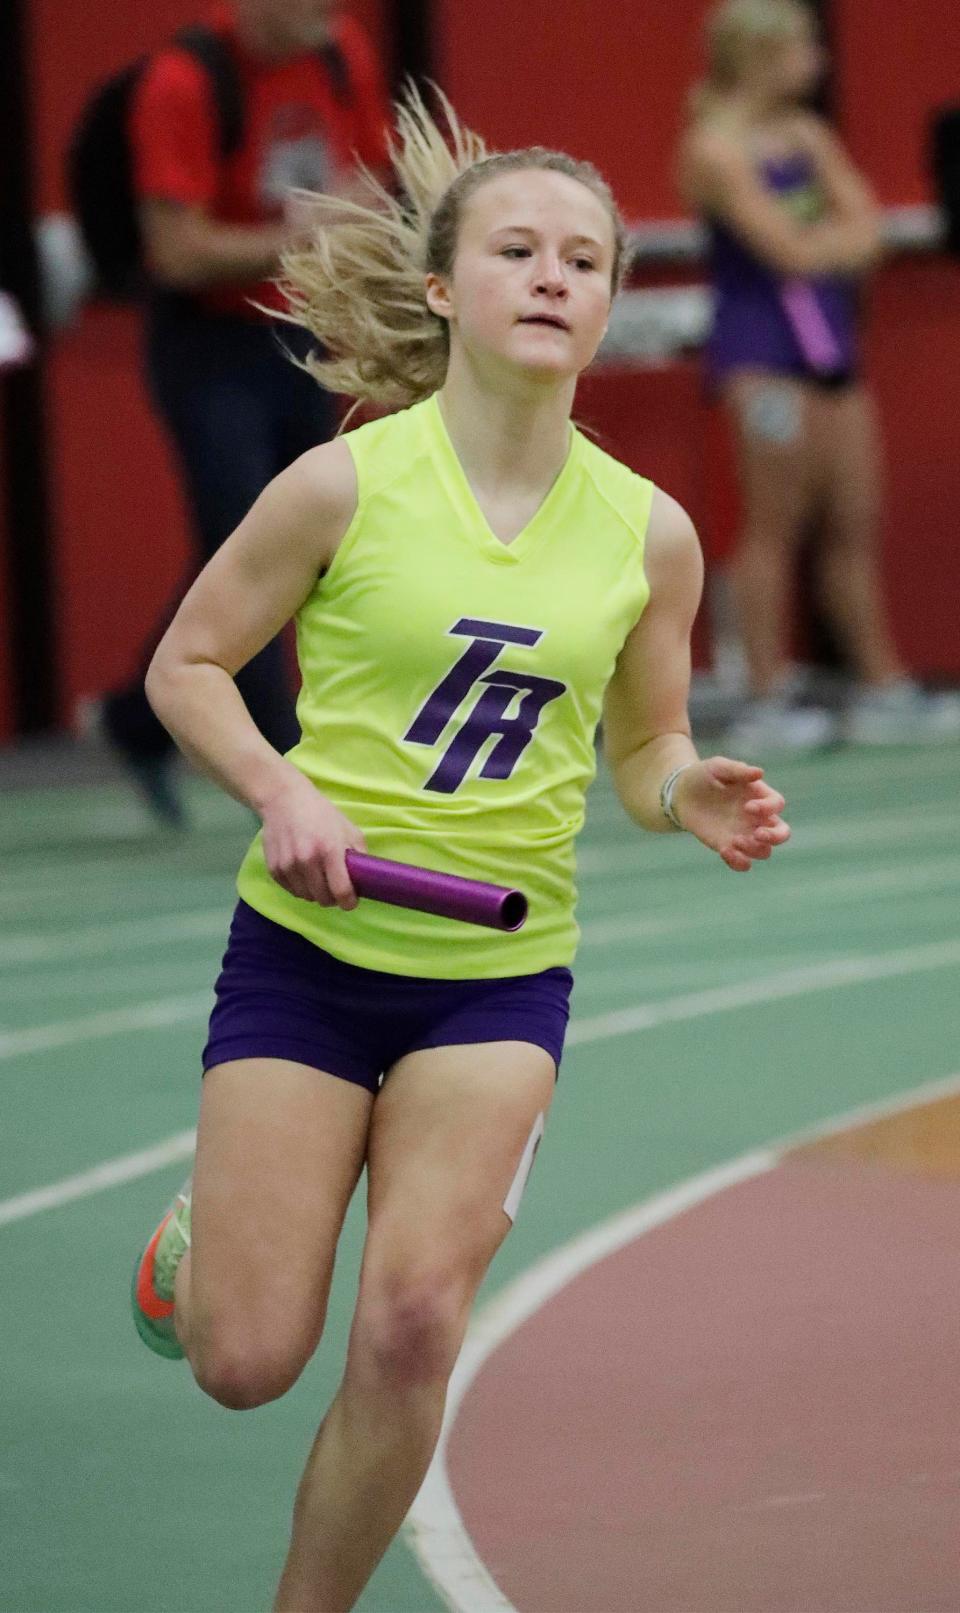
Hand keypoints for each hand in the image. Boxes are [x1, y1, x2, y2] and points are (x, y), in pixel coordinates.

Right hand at [259, 767, 366, 908]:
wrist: (284, 800)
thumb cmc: (321, 814)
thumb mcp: (348, 829)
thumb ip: (358, 854)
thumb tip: (364, 878)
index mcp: (329, 850)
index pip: (341, 891)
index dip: (349, 902)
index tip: (351, 901)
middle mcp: (307, 860)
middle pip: (323, 898)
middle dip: (332, 898)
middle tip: (335, 888)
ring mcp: (288, 865)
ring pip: (306, 897)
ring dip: (315, 893)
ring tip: (318, 879)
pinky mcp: (274, 868)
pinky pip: (291, 891)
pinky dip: (300, 888)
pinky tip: (304, 874)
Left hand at [672, 757, 789, 871]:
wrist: (681, 793)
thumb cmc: (703, 775)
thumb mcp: (718, 767)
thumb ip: (738, 770)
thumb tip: (760, 772)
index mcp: (759, 795)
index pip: (777, 804)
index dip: (768, 808)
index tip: (747, 806)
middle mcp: (757, 818)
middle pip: (782, 833)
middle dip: (775, 837)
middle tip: (757, 834)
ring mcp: (744, 834)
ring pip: (764, 851)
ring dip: (754, 850)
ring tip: (735, 841)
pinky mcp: (729, 847)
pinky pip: (743, 863)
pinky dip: (738, 862)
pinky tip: (724, 851)